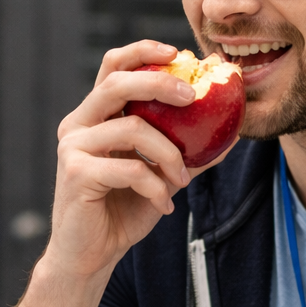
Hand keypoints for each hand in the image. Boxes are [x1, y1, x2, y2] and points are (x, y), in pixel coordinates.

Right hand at [47, 41, 234, 281]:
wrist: (92, 255)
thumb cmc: (123, 211)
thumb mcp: (161, 174)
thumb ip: (188, 149)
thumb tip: (233, 130)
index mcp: (95, 116)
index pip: (113, 67)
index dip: (143, 51)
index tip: (178, 52)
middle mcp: (78, 124)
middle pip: (118, 83)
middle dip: (160, 82)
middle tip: (193, 95)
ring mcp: (72, 147)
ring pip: (132, 128)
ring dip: (169, 154)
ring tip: (181, 180)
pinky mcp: (75, 173)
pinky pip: (130, 168)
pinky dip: (155, 187)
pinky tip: (164, 205)